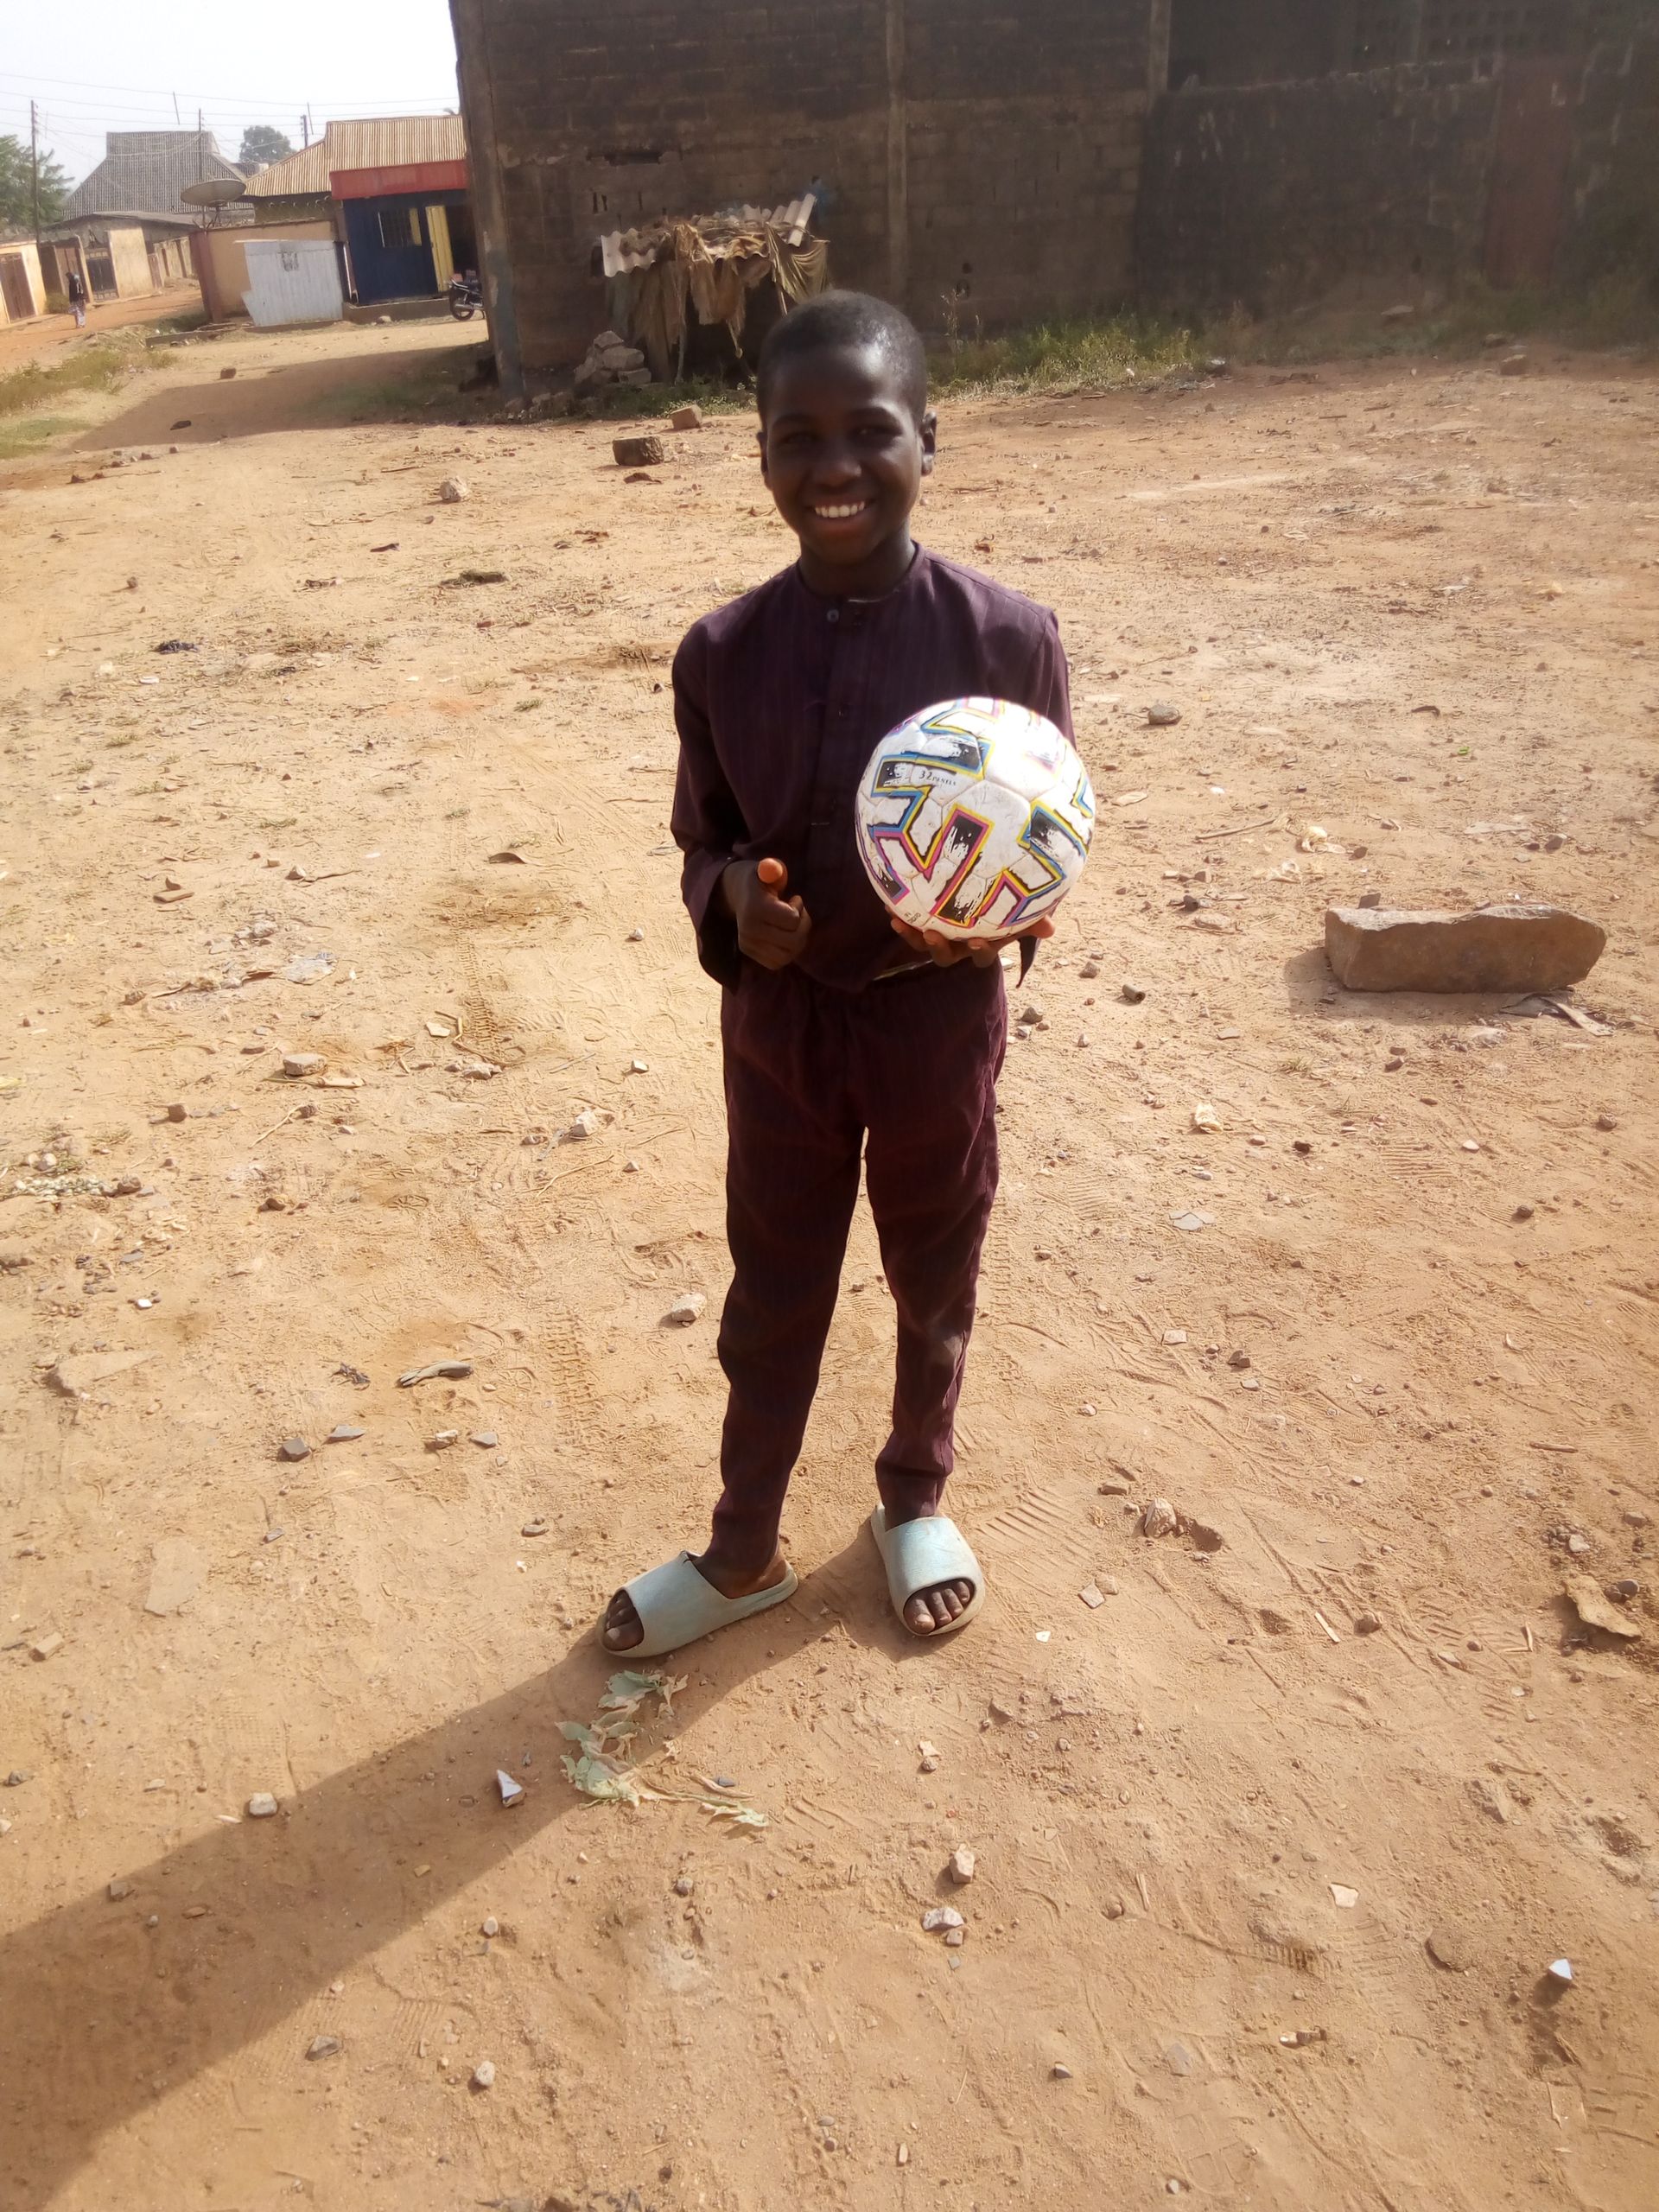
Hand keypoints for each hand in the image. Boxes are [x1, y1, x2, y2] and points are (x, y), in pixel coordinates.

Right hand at [723, 856, 811, 970]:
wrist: (735, 894)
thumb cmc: (758, 880)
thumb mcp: (766, 868)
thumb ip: (773, 868)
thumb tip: (774, 870)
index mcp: (755, 908)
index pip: (792, 920)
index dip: (800, 908)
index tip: (795, 898)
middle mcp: (750, 930)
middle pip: (794, 941)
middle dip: (803, 927)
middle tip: (798, 914)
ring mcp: (748, 944)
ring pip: (787, 956)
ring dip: (798, 941)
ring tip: (793, 926)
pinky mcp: (750, 954)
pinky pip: (777, 962)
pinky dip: (787, 952)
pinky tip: (785, 936)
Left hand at [890, 913, 1055, 968]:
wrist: (992, 882)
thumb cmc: (1011, 899)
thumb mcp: (1024, 908)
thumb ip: (1034, 918)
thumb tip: (1051, 928)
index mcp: (984, 944)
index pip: (982, 956)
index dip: (979, 951)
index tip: (976, 940)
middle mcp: (960, 944)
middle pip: (948, 957)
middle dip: (938, 948)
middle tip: (932, 934)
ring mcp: (942, 934)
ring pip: (925, 944)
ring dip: (912, 936)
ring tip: (900, 922)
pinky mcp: (925, 921)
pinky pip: (911, 924)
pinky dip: (901, 917)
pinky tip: (889, 904)